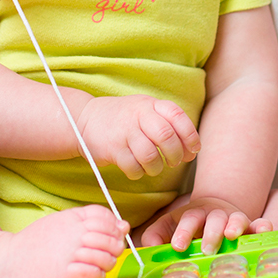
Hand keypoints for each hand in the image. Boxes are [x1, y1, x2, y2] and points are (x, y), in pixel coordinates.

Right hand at [76, 95, 199, 179]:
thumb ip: (167, 124)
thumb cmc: (123, 118)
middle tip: (174, 162)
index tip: (193, 150)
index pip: (178, 116)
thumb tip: (192, 150)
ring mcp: (124, 132)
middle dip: (175, 155)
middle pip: (166, 137)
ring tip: (154, 167)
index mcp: (150, 105)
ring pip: (151, 156)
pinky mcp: (112, 149)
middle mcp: (138, 115)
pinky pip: (133, 167)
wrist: (85, 119)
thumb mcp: (144, 110)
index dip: (190, 136)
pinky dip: (138, 173)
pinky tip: (136, 169)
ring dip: (157, 167)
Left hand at [140, 195, 273, 253]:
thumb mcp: (169, 225)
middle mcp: (214, 215)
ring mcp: (233, 219)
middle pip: (213, 220)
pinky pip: (259, 224)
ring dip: (235, 226)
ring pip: (236, 219)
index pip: (187, 220)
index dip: (182, 231)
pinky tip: (265, 231)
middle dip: (210, 233)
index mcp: (193, 215)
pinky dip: (263, 227)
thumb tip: (147, 248)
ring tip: (232, 236)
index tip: (177, 246)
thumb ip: (156, 235)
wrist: (215, 208)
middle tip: (206, 249)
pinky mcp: (250, 225)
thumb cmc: (189, 224)